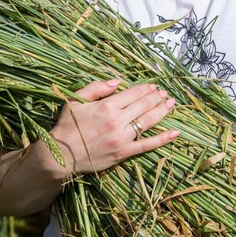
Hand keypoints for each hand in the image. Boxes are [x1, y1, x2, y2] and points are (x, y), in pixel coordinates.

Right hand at [49, 78, 177, 174]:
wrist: (61, 155)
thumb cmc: (67, 126)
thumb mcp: (76, 100)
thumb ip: (96, 87)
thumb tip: (118, 81)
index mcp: (106, 106)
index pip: (133, 93)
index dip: (145, 88)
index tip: (153, 86)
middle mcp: (117, 121)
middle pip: (143, 105)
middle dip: (156, 97)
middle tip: (164, 93)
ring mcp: (122, 138)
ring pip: (148, 122)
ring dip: (162, 111)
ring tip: (171, 104)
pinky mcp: (124, 153)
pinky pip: (147, 145)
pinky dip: (163, 139)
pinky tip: (175, 132)